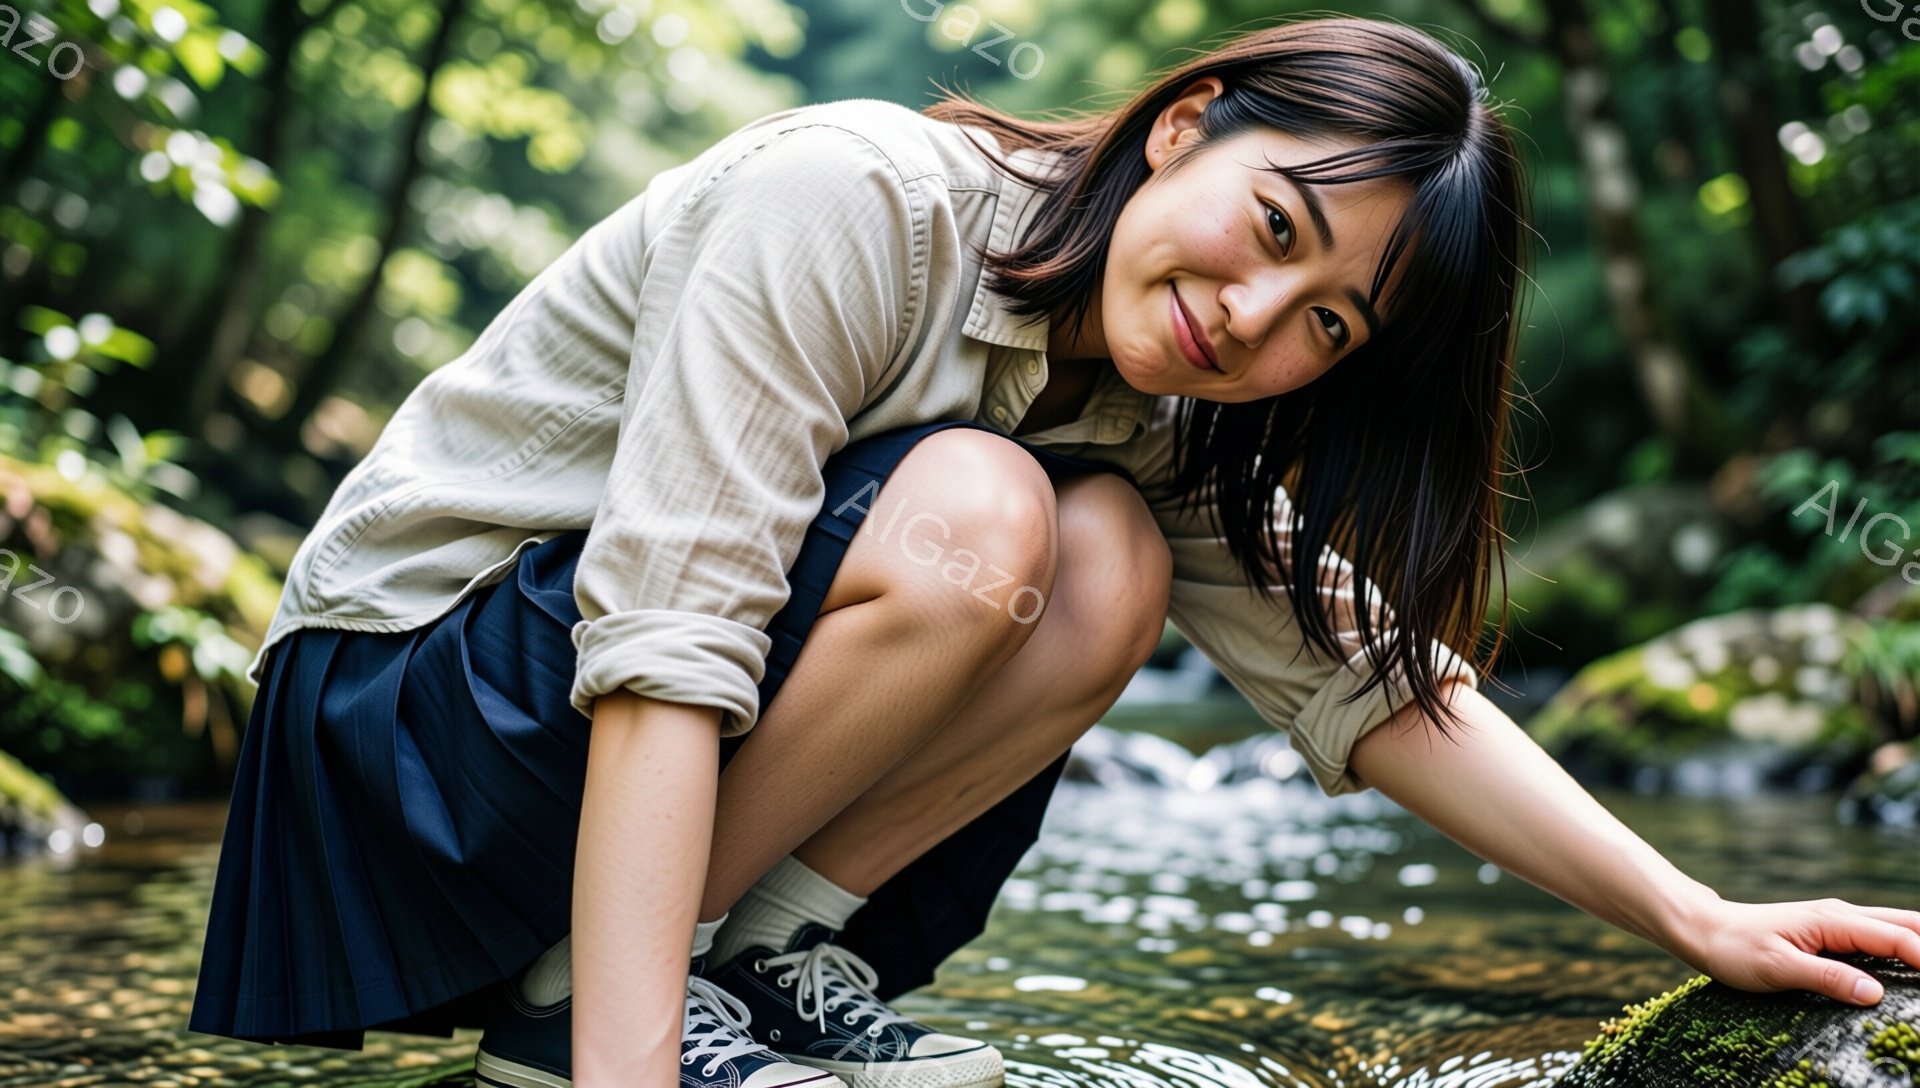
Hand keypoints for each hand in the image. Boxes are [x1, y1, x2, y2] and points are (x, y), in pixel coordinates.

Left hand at [1676, 895, 1919, 1004]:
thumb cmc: (1735, 948)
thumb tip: (1875, 993)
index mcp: (1832, 921)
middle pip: (1904, 923)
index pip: (1894, 937)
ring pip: (1893, 925)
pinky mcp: (1829, 932)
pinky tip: (1909, 962)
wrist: (1705, 930)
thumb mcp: (1778, 968)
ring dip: (1918, 941)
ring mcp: (1836, 921)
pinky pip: (1876, 934)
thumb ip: (1827, 978)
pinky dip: (1900, 944)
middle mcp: (1840, 915)